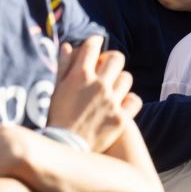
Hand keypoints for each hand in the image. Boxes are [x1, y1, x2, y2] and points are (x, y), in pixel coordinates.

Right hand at [47, 36, 141, 152]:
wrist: (64, 149)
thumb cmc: (57, 117)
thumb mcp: (56, 89)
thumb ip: (63, 66)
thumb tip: (69, 45)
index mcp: (79, 76)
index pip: (93, 47)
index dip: (95, 43)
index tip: (96, 44)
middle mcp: (98, 85)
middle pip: (117, 58)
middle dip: (112, 60)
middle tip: (107, 69)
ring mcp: (111, 101)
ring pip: (127, 78)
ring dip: (120, 82)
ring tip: (113, 90)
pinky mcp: (121, 118)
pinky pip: (135, 100)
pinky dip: (129, 101)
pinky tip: (121, 105)